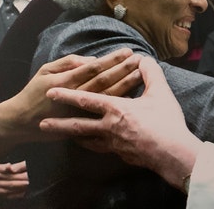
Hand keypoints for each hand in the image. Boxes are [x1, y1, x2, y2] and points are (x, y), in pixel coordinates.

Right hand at [0, 48, 142, 156]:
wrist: (22, 122)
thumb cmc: (35, 92)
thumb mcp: (45, 71)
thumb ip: (69, 62)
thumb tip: (93, 59)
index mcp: (65, 81)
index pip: (93, 68)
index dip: (112, 60)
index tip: (127, 52)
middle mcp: (74, 96)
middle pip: (104, 81)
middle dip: (123, 69)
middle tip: (140, 59)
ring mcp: (80, 112)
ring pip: (107, 97)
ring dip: (125, 84)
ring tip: (140, 74)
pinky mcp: (83, 124)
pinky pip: (105, 112)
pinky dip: (119, 103)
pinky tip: (133, 95)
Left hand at [40, 57, 201, 190]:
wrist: (171, 152)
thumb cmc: (165, 121)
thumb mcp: (161, 92)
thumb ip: (151, 73)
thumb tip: (144, 60)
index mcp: (116, 108)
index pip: (87, 99)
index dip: (68, 95)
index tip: (51, 93)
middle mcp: (109, 126)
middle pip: (79, 125)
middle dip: (59, 123)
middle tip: (42, 123)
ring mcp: (113, 143)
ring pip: (86, 140)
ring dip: (71, 137)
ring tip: (60, 135)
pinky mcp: (120, 154)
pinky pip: (100, 149)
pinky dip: (91, 145)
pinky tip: (89, 144)